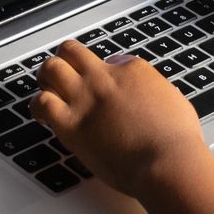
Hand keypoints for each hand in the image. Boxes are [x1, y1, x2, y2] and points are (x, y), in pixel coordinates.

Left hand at [33, 42, 208, 198]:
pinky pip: (41, 103)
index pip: (108, 60)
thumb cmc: (176, 140)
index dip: (103, 74)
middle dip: (65, 61)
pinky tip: (42, 117)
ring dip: (46, 78)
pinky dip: (37, 107)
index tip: (103, 88)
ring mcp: (86, 98)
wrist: (167, 162)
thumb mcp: (174, 101)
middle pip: (72, 51)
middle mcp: (105, 78)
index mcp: (133, 70)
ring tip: (48, 92)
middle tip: (63, 77)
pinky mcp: (71, 124)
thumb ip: (155, 90)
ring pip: (51, 69)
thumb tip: (148, 91)